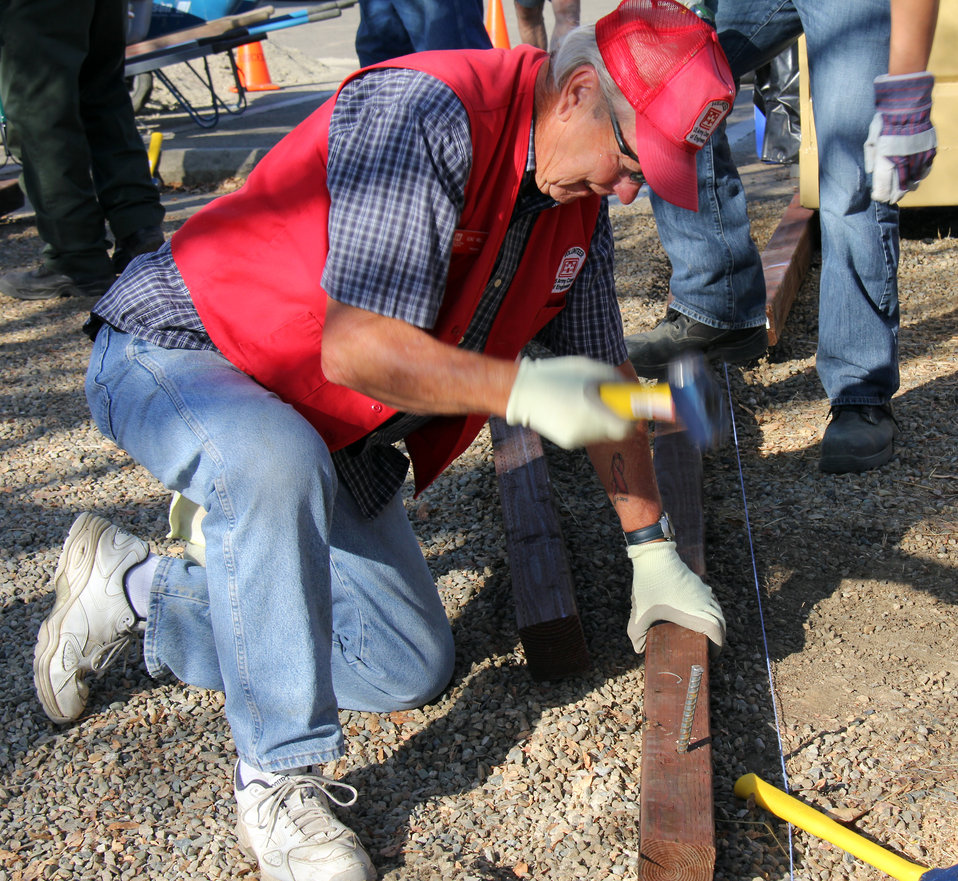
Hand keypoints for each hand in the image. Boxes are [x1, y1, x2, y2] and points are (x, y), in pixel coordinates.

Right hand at [505, 356, 633, 448]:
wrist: (520, 392)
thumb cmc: (556, 375)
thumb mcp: (588, 368)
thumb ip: (614, 380)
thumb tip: (631, 390)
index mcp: (591, 411)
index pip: (626, 427)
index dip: (631, 418)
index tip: (629, 408)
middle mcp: (585, 430)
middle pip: (615, 431)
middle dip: (614, 416)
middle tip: (605, 400)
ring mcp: (576, 439)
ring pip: (601, 433)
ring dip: (599, 419)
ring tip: (581, 401)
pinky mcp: (567, 442)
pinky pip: (587, 434)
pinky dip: (585, 423)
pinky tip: (570, 409)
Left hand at [627, 541, 725, 652]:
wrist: (655, 555)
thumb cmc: (649, 584)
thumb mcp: (639, 613)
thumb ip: (637, 634)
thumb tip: (638, 649)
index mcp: (696, 613)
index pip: (718, 633)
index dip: (717, 647)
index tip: (710, 655)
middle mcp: (705, 602)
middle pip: (721, 624)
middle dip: (717, 638)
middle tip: (707, 648)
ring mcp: (704, 592)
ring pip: (717, 611)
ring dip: (714, 624)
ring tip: (702, 634)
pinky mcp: (699, 584)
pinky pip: (711, 602)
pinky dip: (710, 611)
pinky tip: (696, 615)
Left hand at [864, 72, 935, 203]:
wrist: (906, 106)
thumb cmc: (884, 123)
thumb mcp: (871, 140)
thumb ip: (870, 159)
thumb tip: (872, 173)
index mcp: (885, 159)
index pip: (883, 186)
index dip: (881, 195)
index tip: (879, 198)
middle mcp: (903, 161)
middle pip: (900, 187)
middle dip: (894, 195)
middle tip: (891, 199)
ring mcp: (917, 156)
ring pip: (914, 180)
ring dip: (908, 187)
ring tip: (904, 190)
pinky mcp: (929, 150)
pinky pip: (926, 168)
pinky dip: (921, 175)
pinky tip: (917, 178)